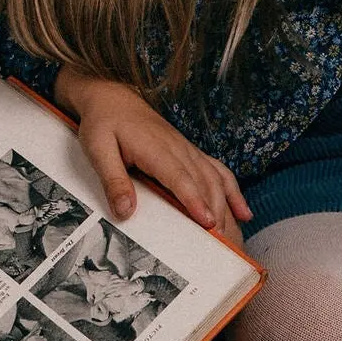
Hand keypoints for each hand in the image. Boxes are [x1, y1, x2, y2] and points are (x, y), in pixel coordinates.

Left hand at [56, 70, 249, 237]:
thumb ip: (113, 179)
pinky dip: (233, 191)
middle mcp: (177, 148)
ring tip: (230, 236)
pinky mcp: (188, 152)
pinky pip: (217, 170)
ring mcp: (186, 149)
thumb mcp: (98, 149)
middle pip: (203, 182)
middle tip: (220, 244)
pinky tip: (243, 213)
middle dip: (215, 212)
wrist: (112, 96)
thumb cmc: (104, 122)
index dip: (194, 200)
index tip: (207, 222)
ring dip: (225, 206)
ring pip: (214, 178)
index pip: (179, 177)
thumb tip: (125, 211)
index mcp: (155, 148)